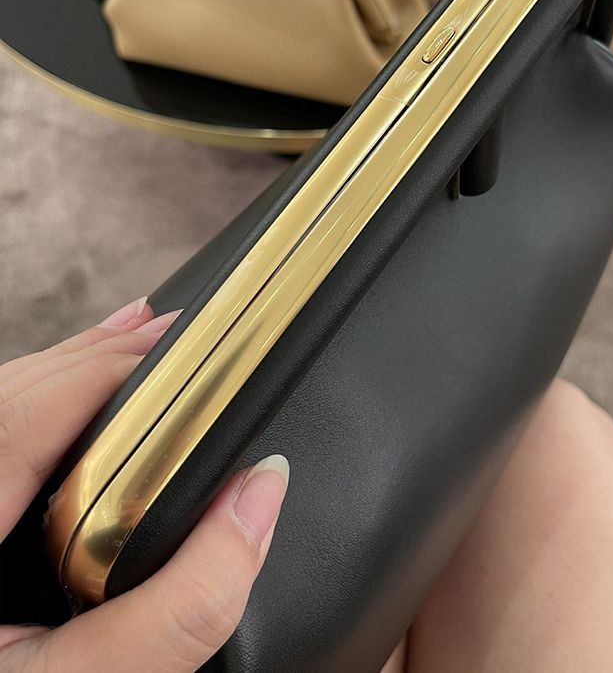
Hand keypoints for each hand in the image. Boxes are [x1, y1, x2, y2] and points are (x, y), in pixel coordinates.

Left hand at [0, 297, 289, 671]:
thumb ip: (183, 604)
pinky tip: (77, 415)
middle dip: (99, 357)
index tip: (188, 342)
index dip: (117, 363)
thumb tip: (260, 496)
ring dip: (70, 378)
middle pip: (14, 392)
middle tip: (176, 336)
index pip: (33, 405)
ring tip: (134, 351)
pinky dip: (42, 417)